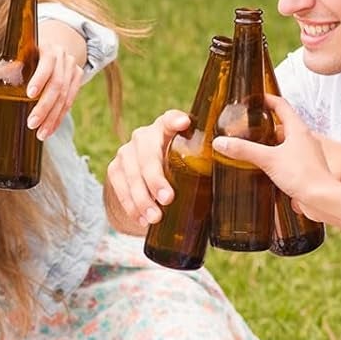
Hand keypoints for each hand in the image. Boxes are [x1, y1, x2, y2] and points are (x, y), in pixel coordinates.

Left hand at [0, 21, 85, 140]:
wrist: (49, 52)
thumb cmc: (24, 60)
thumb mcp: (10, 63)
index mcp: (45, 49)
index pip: (46, 63)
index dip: (40, 79)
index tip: (29, 95)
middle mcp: (62, 57)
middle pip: (57, 84)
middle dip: (44, 106)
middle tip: (31, 124)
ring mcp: (72, 68)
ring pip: (65, 96)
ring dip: (53, 117)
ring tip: (41, 134)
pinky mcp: (77, 79)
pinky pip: (70, 101)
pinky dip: (59, 117)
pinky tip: (50, 130)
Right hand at [104, 111, 191, 232]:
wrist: (145, 182)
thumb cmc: (177, 173)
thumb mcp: (189, 166)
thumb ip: (201, 168)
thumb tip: (225, 187)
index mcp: (166, 130)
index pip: (170, 120)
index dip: (175, 121)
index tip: (183, 123)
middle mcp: (144, 136)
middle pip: (148, 154)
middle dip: (156, 179)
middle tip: (168, 199)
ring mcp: (126, 152)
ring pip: (132, 174)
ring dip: (143, 199)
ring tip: (155, 218)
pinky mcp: (115, 168)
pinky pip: (120, 188)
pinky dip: (131, 206)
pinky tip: (141, 220)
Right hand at [210, 94, 340, 218]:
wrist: (321, 199)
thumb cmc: (303, 175)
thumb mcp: (268, 159)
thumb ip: (244, 150)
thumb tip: (221, 142)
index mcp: (298, 129)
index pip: (281, 105)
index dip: (267, 99)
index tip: (254, 99)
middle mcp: (304, 139)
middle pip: (283, 123)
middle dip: (265, 123)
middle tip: (248, 124)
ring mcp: (306, 154)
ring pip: (285, 142)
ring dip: (270, 142)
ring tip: (253, 145)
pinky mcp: (305, 169)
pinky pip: (288, 158)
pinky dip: (275, 158)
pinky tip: (265, 166)